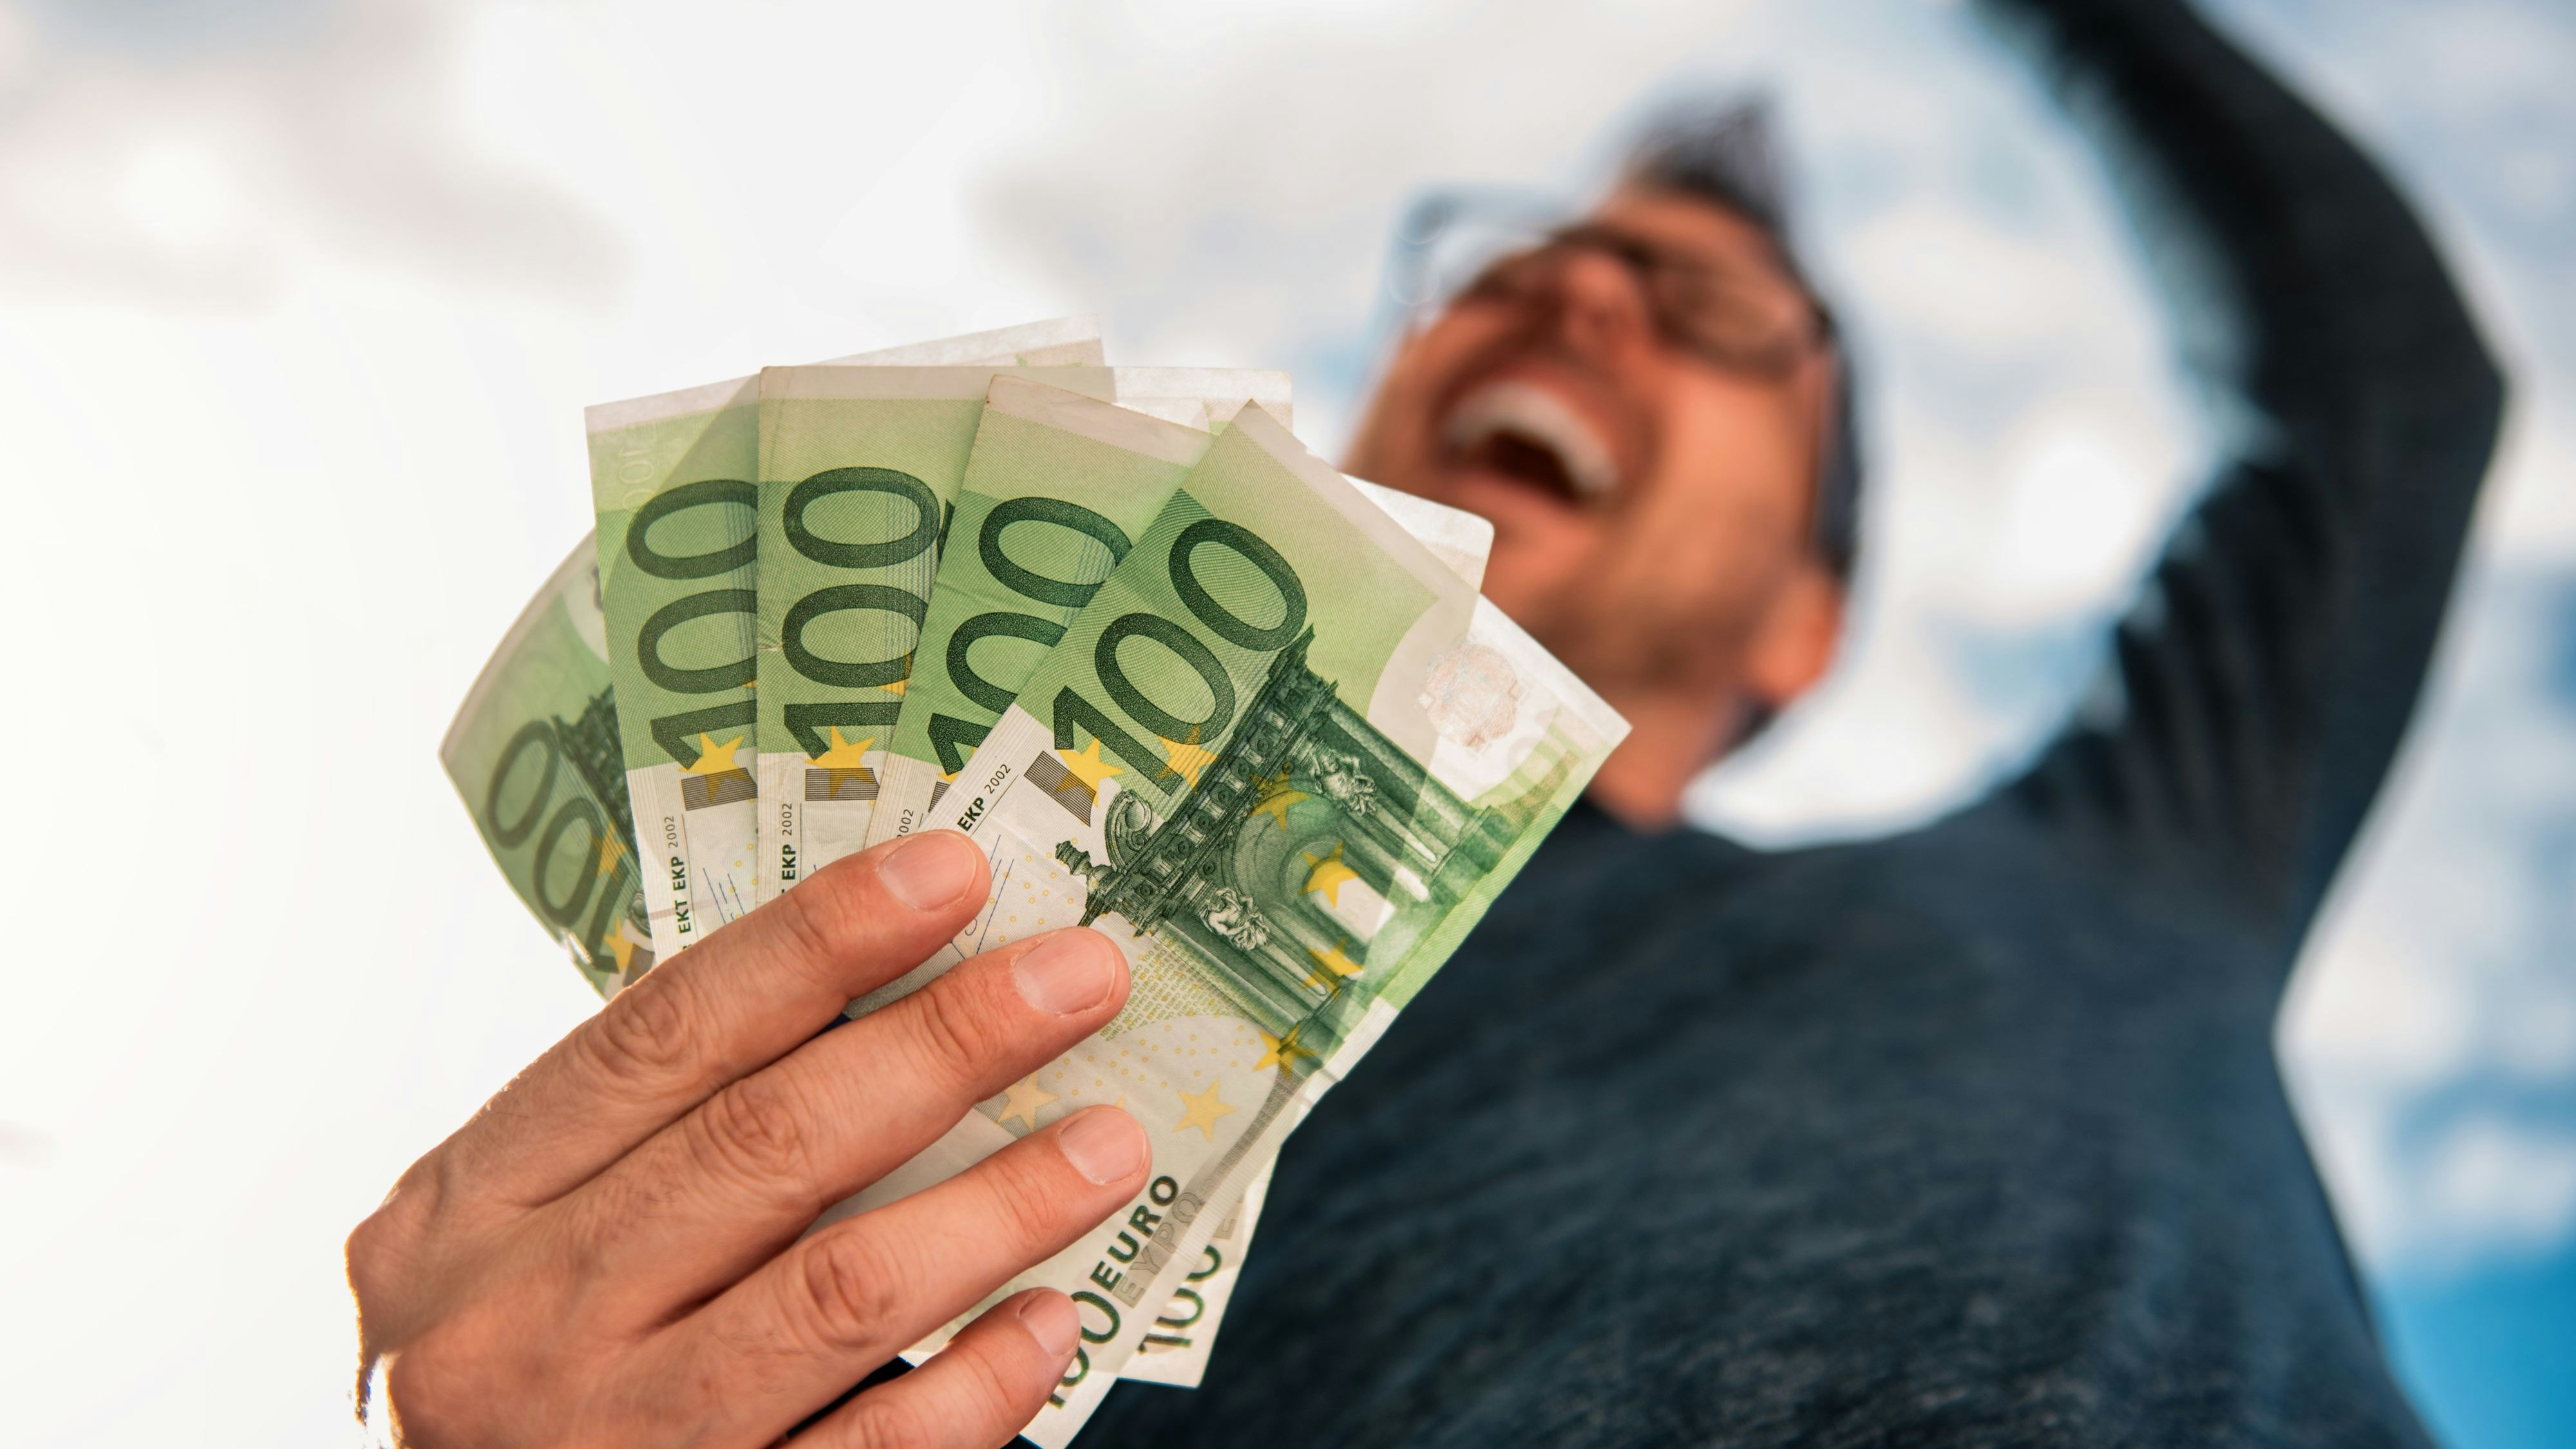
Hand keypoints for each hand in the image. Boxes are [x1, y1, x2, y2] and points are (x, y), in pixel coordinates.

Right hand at [348, 831, 1144, 1446]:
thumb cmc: (505, 1378)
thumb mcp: (511, 1245)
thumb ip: (650, 1145)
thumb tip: (879, 1010)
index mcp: (467, 1210)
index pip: (663, 1034)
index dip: (816, 940)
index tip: (950, 870)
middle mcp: (526, 1320)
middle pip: (767, 1143)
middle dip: (945, 1043)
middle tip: (1081, 977)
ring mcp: (613, 1440)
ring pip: (837, 1290)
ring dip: (996, 1204)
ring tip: (1111, 1140)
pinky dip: (976, 1380)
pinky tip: (1051, 1319)